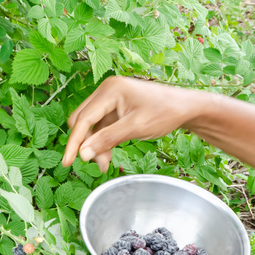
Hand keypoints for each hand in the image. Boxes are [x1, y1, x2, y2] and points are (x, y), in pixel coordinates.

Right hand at [62, 76, 205, 171]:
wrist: (186, 107)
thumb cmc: (165, 112)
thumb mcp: (135, 128)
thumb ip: (108, 139)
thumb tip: (83, 154)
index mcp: (110, 90)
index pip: (84, 118)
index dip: (74, 142)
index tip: (68, 162)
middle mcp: (107, 90)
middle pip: (82, 120)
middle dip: (86, 144)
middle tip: (97, 164)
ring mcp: (110, 98)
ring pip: (90, 125)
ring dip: (94, 144)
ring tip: (105, 163)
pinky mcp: (115, 106)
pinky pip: (101, 126)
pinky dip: (102, 140)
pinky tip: (108, 154)